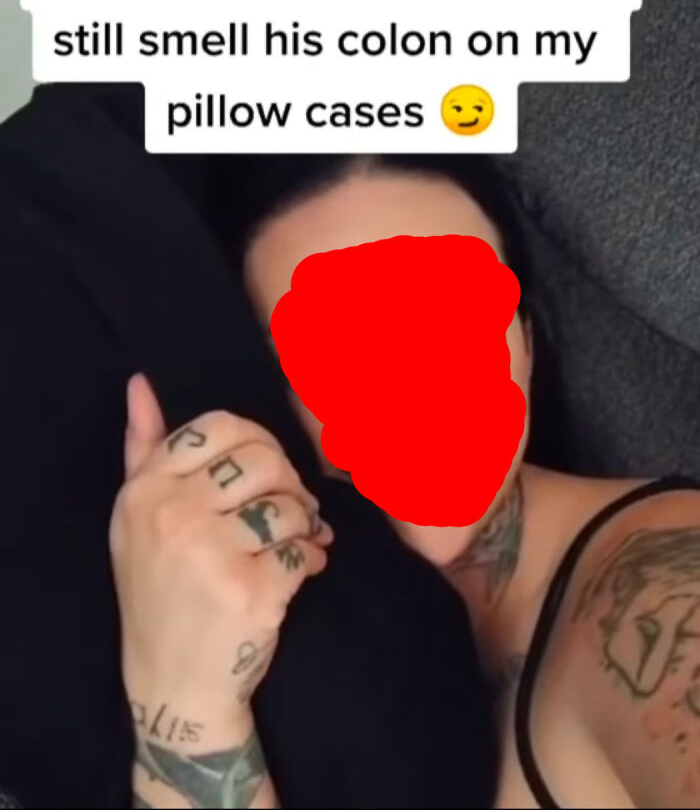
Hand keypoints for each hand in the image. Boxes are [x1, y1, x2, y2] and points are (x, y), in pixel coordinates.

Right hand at [111, 374, 332, 736]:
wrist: (172, 684)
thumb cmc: (158, 592)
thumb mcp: (136, 518)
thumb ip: (142, 447)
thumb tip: (141, 382)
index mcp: (146, 489)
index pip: (219, 425)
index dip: (257, 440)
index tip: (264, 469)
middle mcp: (172, 514)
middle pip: (264, 459)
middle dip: (289, 481)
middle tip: (293, 507)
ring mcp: (210, 553)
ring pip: (290, 503)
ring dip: (305, 522)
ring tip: (297, 539)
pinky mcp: (251, 591)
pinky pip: (304, 549)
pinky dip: (312, 558)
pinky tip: (301, 571)